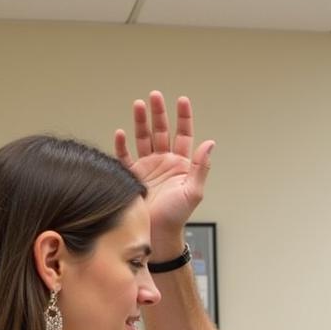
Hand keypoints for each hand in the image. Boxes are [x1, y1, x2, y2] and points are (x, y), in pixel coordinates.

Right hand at [114, 92, 214, 244]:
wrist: (157, 234)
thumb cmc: (177, 217)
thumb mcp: (193, 191)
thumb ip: (201, 167)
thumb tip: (210, 143)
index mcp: (181, 164)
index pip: (184, 135)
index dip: (183, 117)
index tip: (182, 100)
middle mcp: (164, 162)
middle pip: (161, 131)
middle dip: (158, 113)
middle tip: (155, 96)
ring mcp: (148, 167)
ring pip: (143, 138)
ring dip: (140, 121)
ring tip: (138, 104)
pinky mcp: (133, 176)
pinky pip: (125, 156)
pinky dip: (122, 145)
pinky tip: (121, 133)